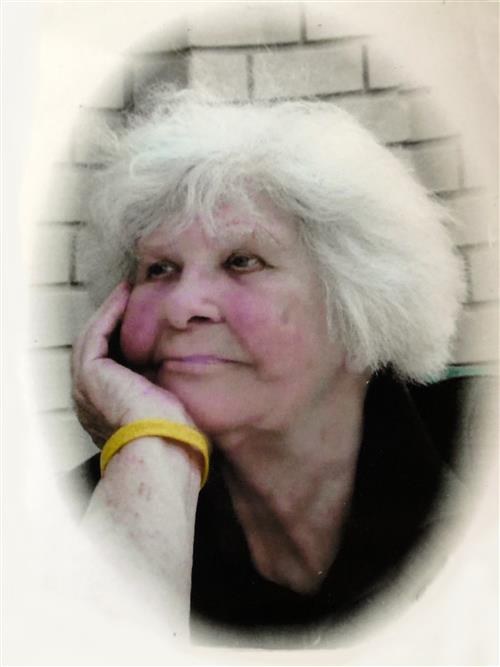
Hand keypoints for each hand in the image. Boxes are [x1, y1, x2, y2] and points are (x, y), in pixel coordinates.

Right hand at [71, 282, 192, 446]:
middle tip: (130, 294)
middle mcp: (89, 399)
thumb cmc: (174, 435)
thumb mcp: (168, 403)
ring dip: (110, 311)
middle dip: (113, 319)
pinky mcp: (88, 373)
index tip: (142, 316)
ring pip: (93, 337)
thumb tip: (187, 364)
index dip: (122, 337)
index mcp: (107, 409)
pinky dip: (109, 312)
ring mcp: (84, 387)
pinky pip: (95, 333)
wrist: (162, 446)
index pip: (111, 364)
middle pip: (98, 348)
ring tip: (127, 290)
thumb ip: (166, 384)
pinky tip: (125, 296)